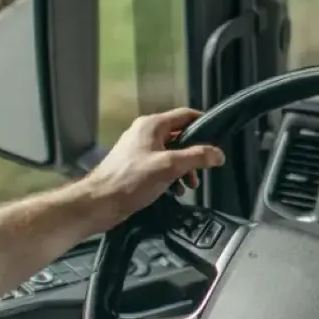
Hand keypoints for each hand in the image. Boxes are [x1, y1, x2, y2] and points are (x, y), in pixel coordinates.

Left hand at [81, 108, 225, 230]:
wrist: (99, 203)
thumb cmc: (132, 180)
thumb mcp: (170, 166)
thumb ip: (197, 157)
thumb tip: (219, 154)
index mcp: (152, 125)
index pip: (185, 115)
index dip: (204, 124)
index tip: (218, 138)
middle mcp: (145, 133)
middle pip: (180, 135)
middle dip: (195, 153)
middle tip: (204, 169)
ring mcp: (139, 149)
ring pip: (172, 152)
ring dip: (184, 167)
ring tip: (190, 185)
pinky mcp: (136, 165)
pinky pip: (161, 164)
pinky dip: (171, 174)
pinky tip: (175, 190)